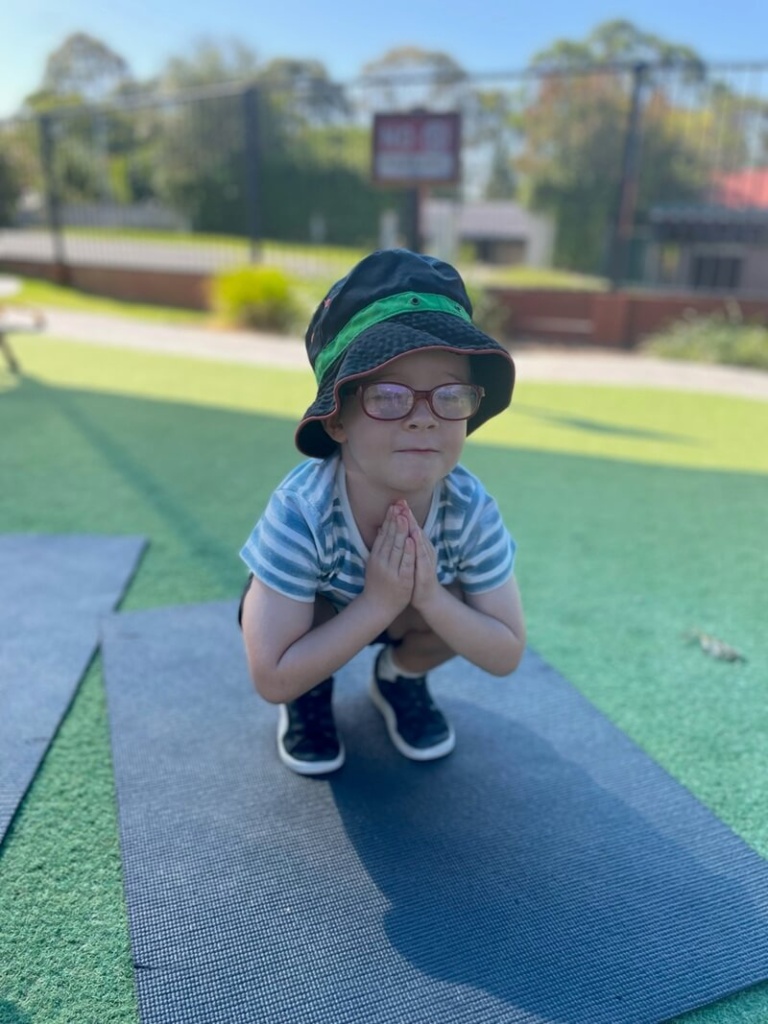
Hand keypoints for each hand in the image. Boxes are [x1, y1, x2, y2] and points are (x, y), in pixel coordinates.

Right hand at [363, 503, 414, 617]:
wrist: (377, 606)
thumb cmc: (377, 583)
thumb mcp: (375, 562)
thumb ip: (380, 545)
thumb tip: (382, 527)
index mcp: (375, 556)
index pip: (383, 534)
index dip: (389, 520)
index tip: (394, 506)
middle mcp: (381, 561)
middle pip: (390, 537)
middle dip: (395, 521)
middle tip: (399, 505)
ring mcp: (391, 570)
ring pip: (397, 547)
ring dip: (401, 531)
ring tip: (404, 517)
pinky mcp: (401, 579)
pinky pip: (405, 562)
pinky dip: (408, 550)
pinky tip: (411, 540)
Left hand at [399, 502, 439, 611]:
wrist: (427, 598)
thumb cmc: (416, 577)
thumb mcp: (408, 558)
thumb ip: (402, 542)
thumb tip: (390, 527)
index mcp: (419, 546)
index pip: (411, 527)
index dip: (405, 514)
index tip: (397, 501)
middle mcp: (425, 550)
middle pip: (416, 530)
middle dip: (408, 517)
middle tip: (402, 503)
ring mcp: (427, 560)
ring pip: (420, 541)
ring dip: (413, 527)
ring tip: (407, 516)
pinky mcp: (426, 571)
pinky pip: (422, 557)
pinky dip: (418, 546)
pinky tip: (414, 537)